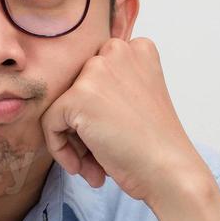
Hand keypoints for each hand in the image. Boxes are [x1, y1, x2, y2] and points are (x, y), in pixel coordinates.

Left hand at [40, 37, 201, 205]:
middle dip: (83, 128)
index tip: (113, 137)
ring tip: (94, 168)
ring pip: (61, 108)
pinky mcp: (78, 96)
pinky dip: (60, 150)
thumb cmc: (156, 146)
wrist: (169, 170)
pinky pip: (50, 124)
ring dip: (74, 142)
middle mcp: (117, 51)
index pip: (95, 78)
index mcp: (137, 49)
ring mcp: (96, 71)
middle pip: (76, 90)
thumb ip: (111, 89)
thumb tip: (69, 103)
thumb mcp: (140, 100)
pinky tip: (83, 168)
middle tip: (99, 158)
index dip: (99, 113)